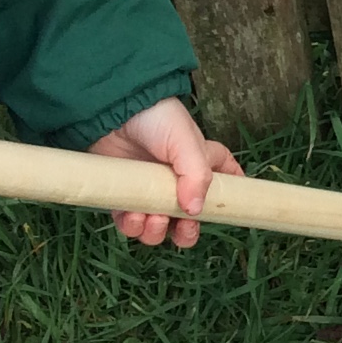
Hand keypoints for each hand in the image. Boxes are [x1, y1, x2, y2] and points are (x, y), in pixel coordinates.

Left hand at [88, 97, 241, 247]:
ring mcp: (150, 191)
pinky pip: (130, 224)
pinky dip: (133, 227)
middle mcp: (179, 181)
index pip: (227, 185)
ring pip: (159, 227)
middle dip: (187, 232)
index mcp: (202, 164)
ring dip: (157, 231)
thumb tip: (194, 211)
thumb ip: (197, 176)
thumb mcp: (187, 143)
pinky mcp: (124, 196)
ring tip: (153, 219)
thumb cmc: (157, 119)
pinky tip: (133, 216)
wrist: (112, 110)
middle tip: (183, 228)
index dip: (229, 202)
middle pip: (191, 220)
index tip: (225, 213)